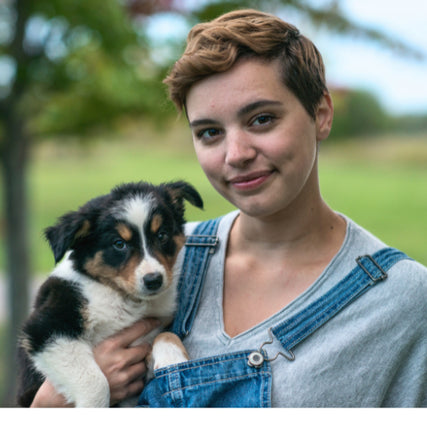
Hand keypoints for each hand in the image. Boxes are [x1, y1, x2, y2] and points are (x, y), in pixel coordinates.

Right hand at [30, 318, 159, 406]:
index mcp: (110, 345)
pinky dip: (137, 379)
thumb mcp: (93, 345)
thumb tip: (130, 326)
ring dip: (141, 363)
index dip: (151, 323)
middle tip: (146, 344)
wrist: (64, 396)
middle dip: (146, 346)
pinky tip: (129, 376)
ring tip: (133, 362)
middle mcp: (118, 360)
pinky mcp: (122, 392)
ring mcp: (122, 377)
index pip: (138, 329)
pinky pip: (139, 383)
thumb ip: (111, 337)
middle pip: (145, 348)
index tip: (158, 320)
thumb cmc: (78, 366)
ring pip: (143, 366)